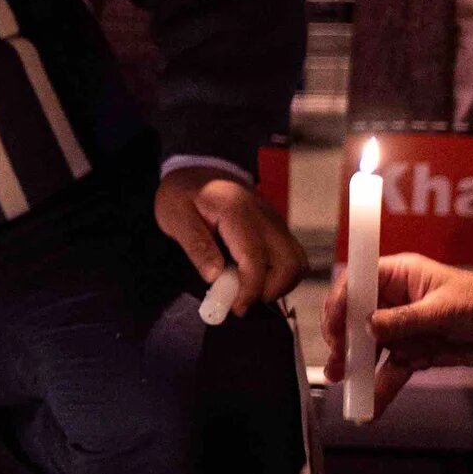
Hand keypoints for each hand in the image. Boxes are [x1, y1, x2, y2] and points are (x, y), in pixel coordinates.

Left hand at [155, 168, 304, 316]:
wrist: (198, 166)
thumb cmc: (182, 193)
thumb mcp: (175, 217)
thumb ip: (196, 246)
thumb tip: (216, 277)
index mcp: (237, 212)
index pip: (256, 258)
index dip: (249, 289)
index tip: (235, 307)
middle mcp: (264, 216)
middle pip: (289, 263)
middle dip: (271, 290)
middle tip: (242, 300)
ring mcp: (275, 221)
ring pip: (297, 262)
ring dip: (280, 284)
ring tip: (248, 290)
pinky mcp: (277, 227)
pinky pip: (292, 255)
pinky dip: (281, 274)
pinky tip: (256, 278)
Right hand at [322, 219, 472, 415]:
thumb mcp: (447, 309)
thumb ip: (406, 319)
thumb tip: (368, 327)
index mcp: (398, 275)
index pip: (356, 285)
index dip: (340, 306)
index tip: (334, 330)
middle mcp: (395, 300)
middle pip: (356, 320)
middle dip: (344, 343)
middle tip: (337, 366)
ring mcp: (404, 328)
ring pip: (371, 349)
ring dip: (358, 369)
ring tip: (346, 387)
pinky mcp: (416, 351)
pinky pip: (392, 370)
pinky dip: (382, 387)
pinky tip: (371, 405)